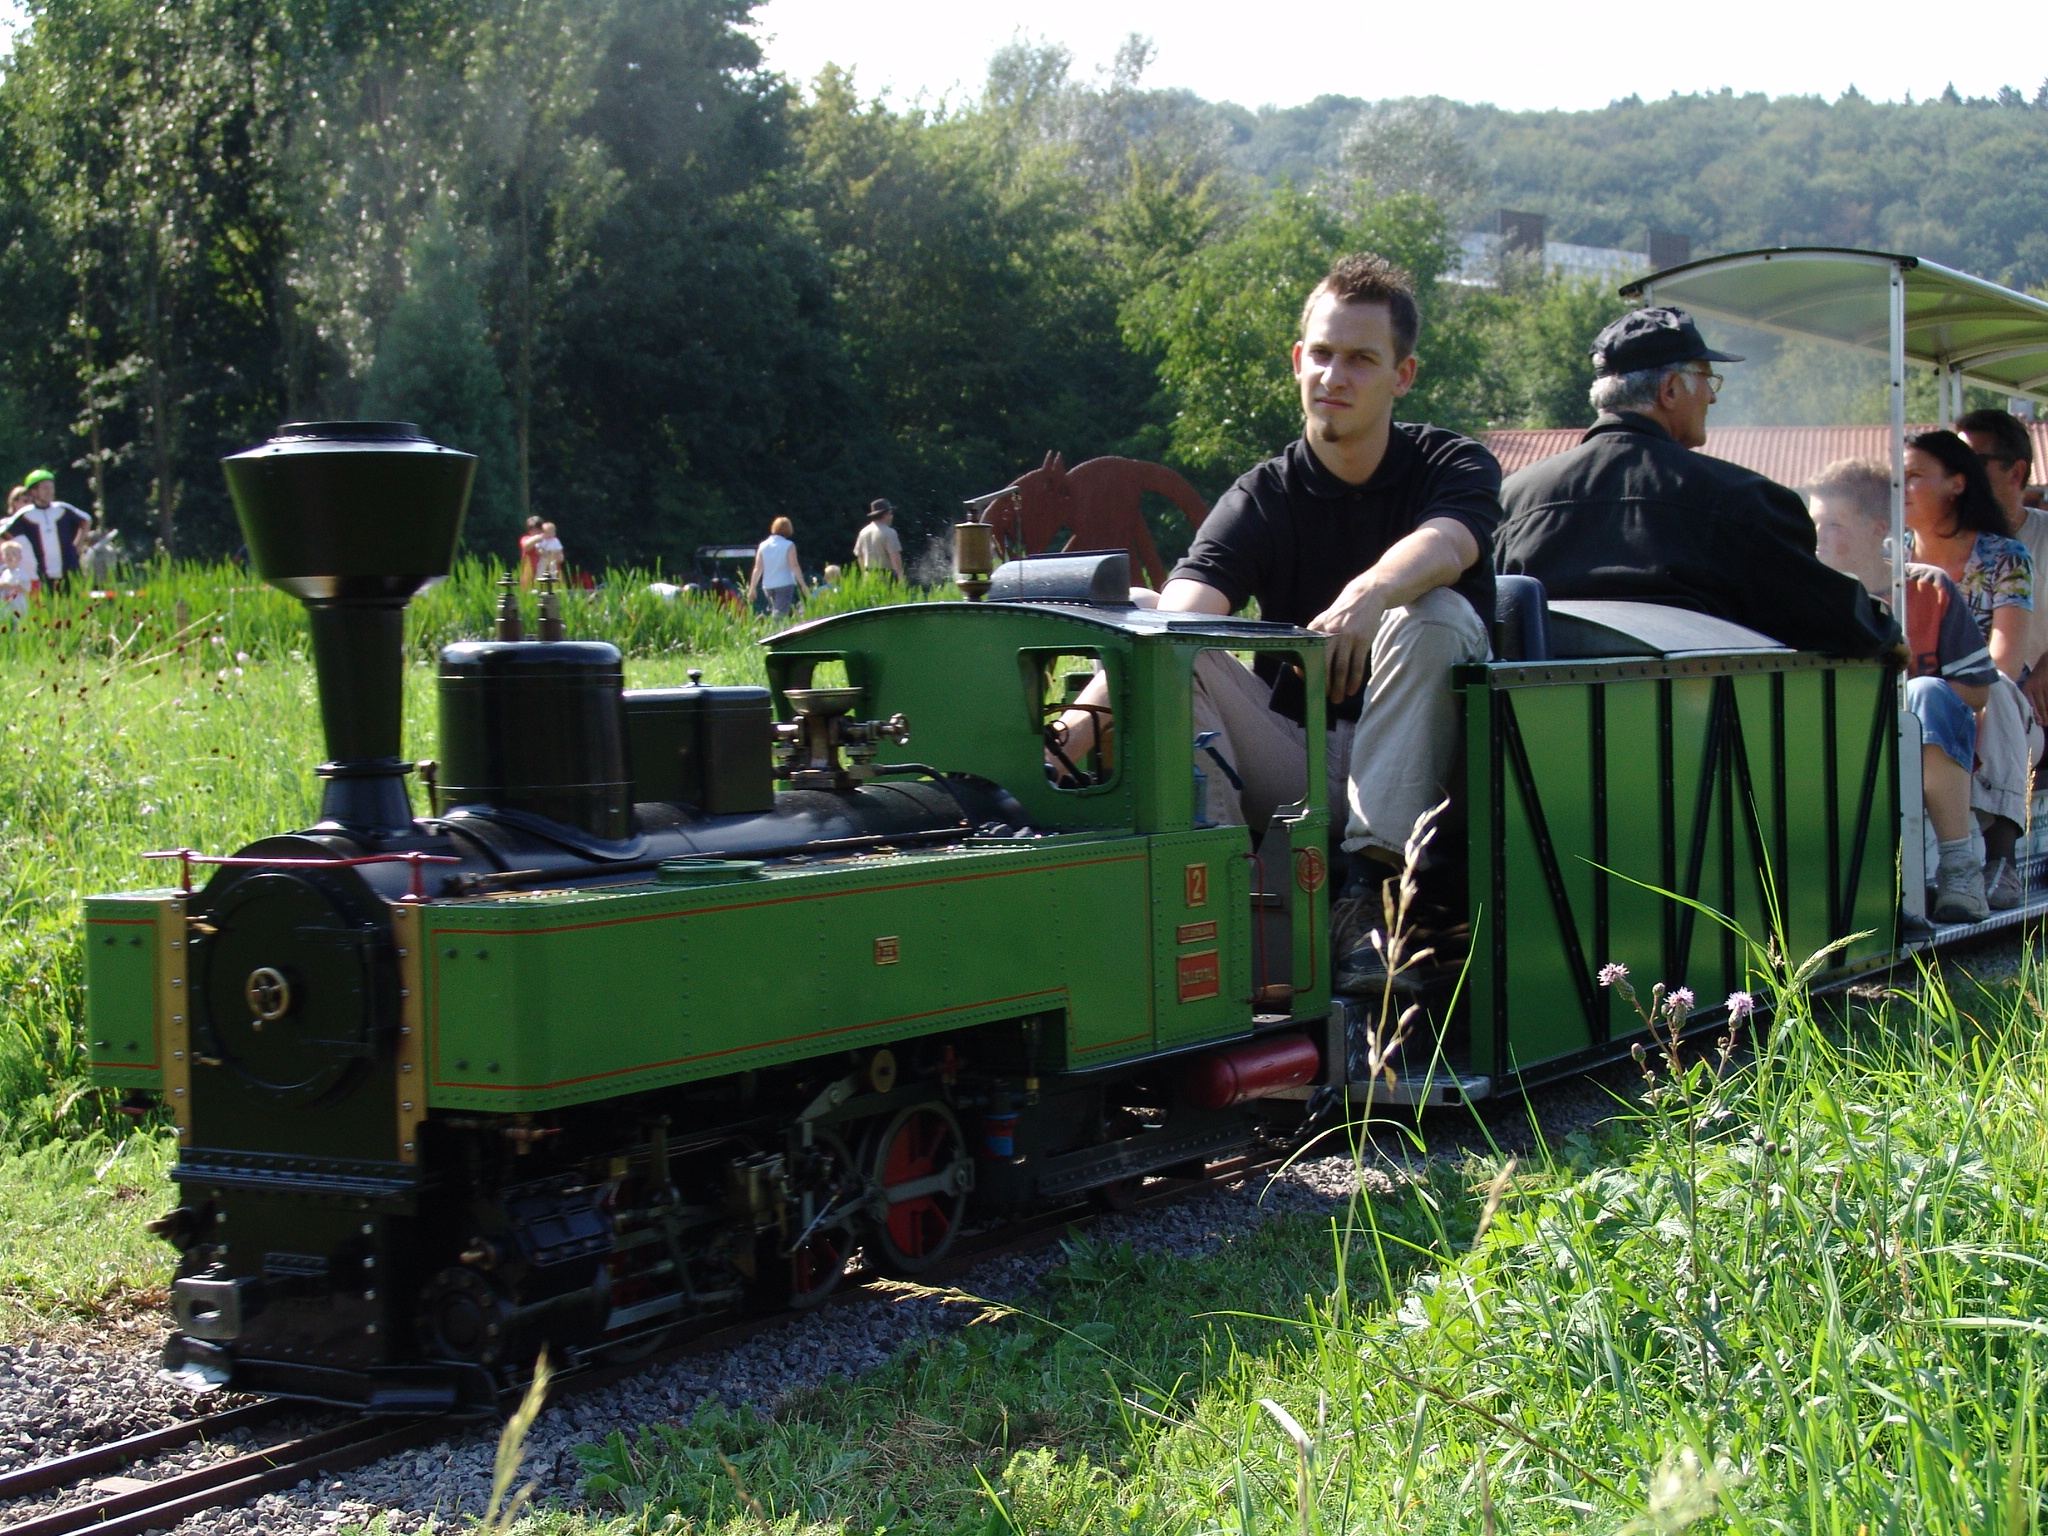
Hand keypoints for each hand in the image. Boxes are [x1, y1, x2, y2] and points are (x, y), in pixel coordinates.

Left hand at [1307, 582, 1387, 702]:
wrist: (1365, 597)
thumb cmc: (1341, 616)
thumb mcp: (1324, 622)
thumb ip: (1315, 641)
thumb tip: (1303, 669)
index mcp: (1316, 629)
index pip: (1307, 655)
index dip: (1306, 673)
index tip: (1309, 687)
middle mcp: (1329, 633)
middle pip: (1324, 665)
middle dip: (1324, 686)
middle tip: (1325, 699)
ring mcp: (1347, 636)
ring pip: (1341, 668)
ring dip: (1339, 687)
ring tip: (1338, 698)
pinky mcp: (1362, 639)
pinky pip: (1357, 665)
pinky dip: (1354, 680)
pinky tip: (1352, 689)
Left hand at [2024, 666, 2047, 724]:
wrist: (2047, 661)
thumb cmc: (2037, 677)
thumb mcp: (2030, 684)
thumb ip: (2030, 697)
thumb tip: (2033, 714)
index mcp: (2028, 687)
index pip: (2030, 704)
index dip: (2035, 715)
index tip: (2038, 722)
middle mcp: (2037, 687)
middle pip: (2042, 706)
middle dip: (2044, 716)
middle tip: (2045, 724)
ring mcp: (2046, 685)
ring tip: (2047, 720)